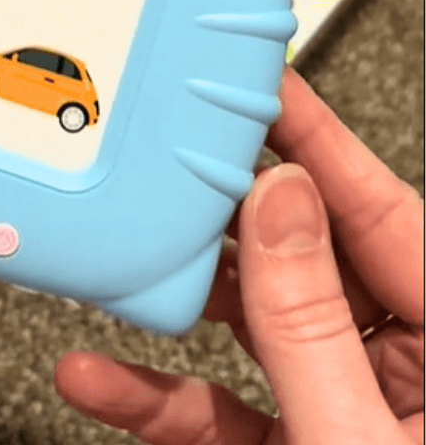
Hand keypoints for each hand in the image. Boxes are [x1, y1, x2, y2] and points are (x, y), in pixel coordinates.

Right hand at [55, 68, 423, 443]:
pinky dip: (156, 392)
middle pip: (301, 253)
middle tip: (172, 160)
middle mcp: (395, 364)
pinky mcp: (287, 439)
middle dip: (226, 213)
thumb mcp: (355, 442)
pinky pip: (217, 400)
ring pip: (252, 318)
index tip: (265, 85)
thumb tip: (277, 204)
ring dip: (181, 295)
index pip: (378, 210)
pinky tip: (100, 375)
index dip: (317, 139)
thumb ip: (308, 325)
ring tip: (127, 259)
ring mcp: (337, 402)